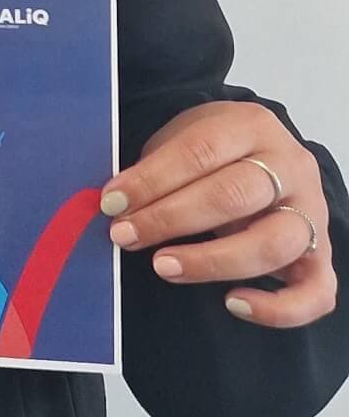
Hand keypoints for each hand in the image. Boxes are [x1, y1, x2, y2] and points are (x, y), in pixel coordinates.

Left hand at [103, 100, 336, 327]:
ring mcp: (313, 214)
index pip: (200, 151)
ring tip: (163, 267)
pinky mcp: (324, 258)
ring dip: (211, 261)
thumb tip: (112, 206)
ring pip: (272, 244)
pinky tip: (232, 303)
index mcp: (251, 126)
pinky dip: (278, 308)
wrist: (267, 155)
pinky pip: (316, 293)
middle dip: (171, 219)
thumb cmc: (212, 151)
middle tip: (125, 235)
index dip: (152, 179)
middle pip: (234, 196)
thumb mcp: (183, 138)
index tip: (111, 203)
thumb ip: (156, 168)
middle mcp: (291, 168)